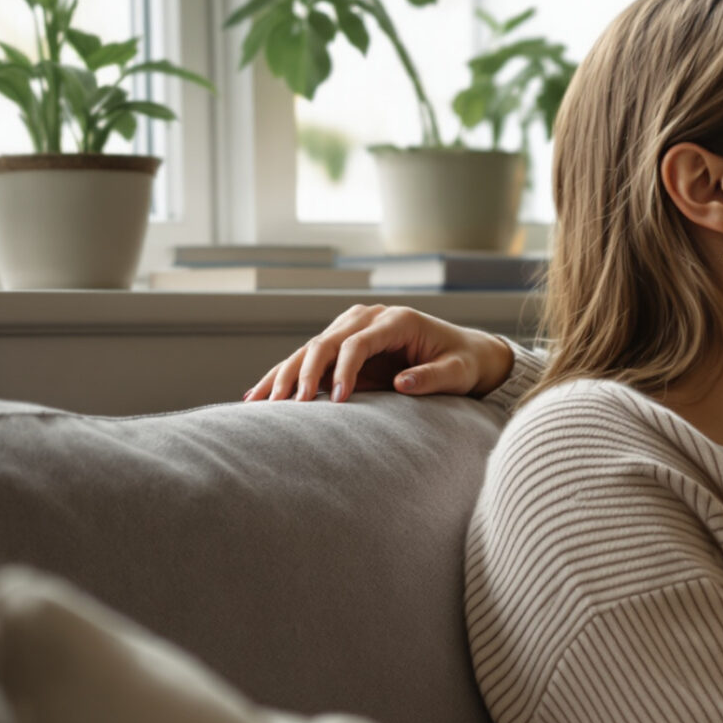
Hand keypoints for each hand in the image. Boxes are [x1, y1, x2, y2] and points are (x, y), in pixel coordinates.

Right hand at [244, 305, 515, 403]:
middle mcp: (369, 318)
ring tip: (257, 401)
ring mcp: (353, 327)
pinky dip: (286, 376)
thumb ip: (432, 377)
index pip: (358, 342)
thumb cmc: (463, 362)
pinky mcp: (344, 343)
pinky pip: (310, 359)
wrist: (465, 351)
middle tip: (288, 404)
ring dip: (284, 374)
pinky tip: (257, 395)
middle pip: (326, 341)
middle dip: (304, 372)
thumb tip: (403, 384)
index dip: (344, 370)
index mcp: (396, 321)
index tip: (335, 400)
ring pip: (310, 348)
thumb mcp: (457, 372)